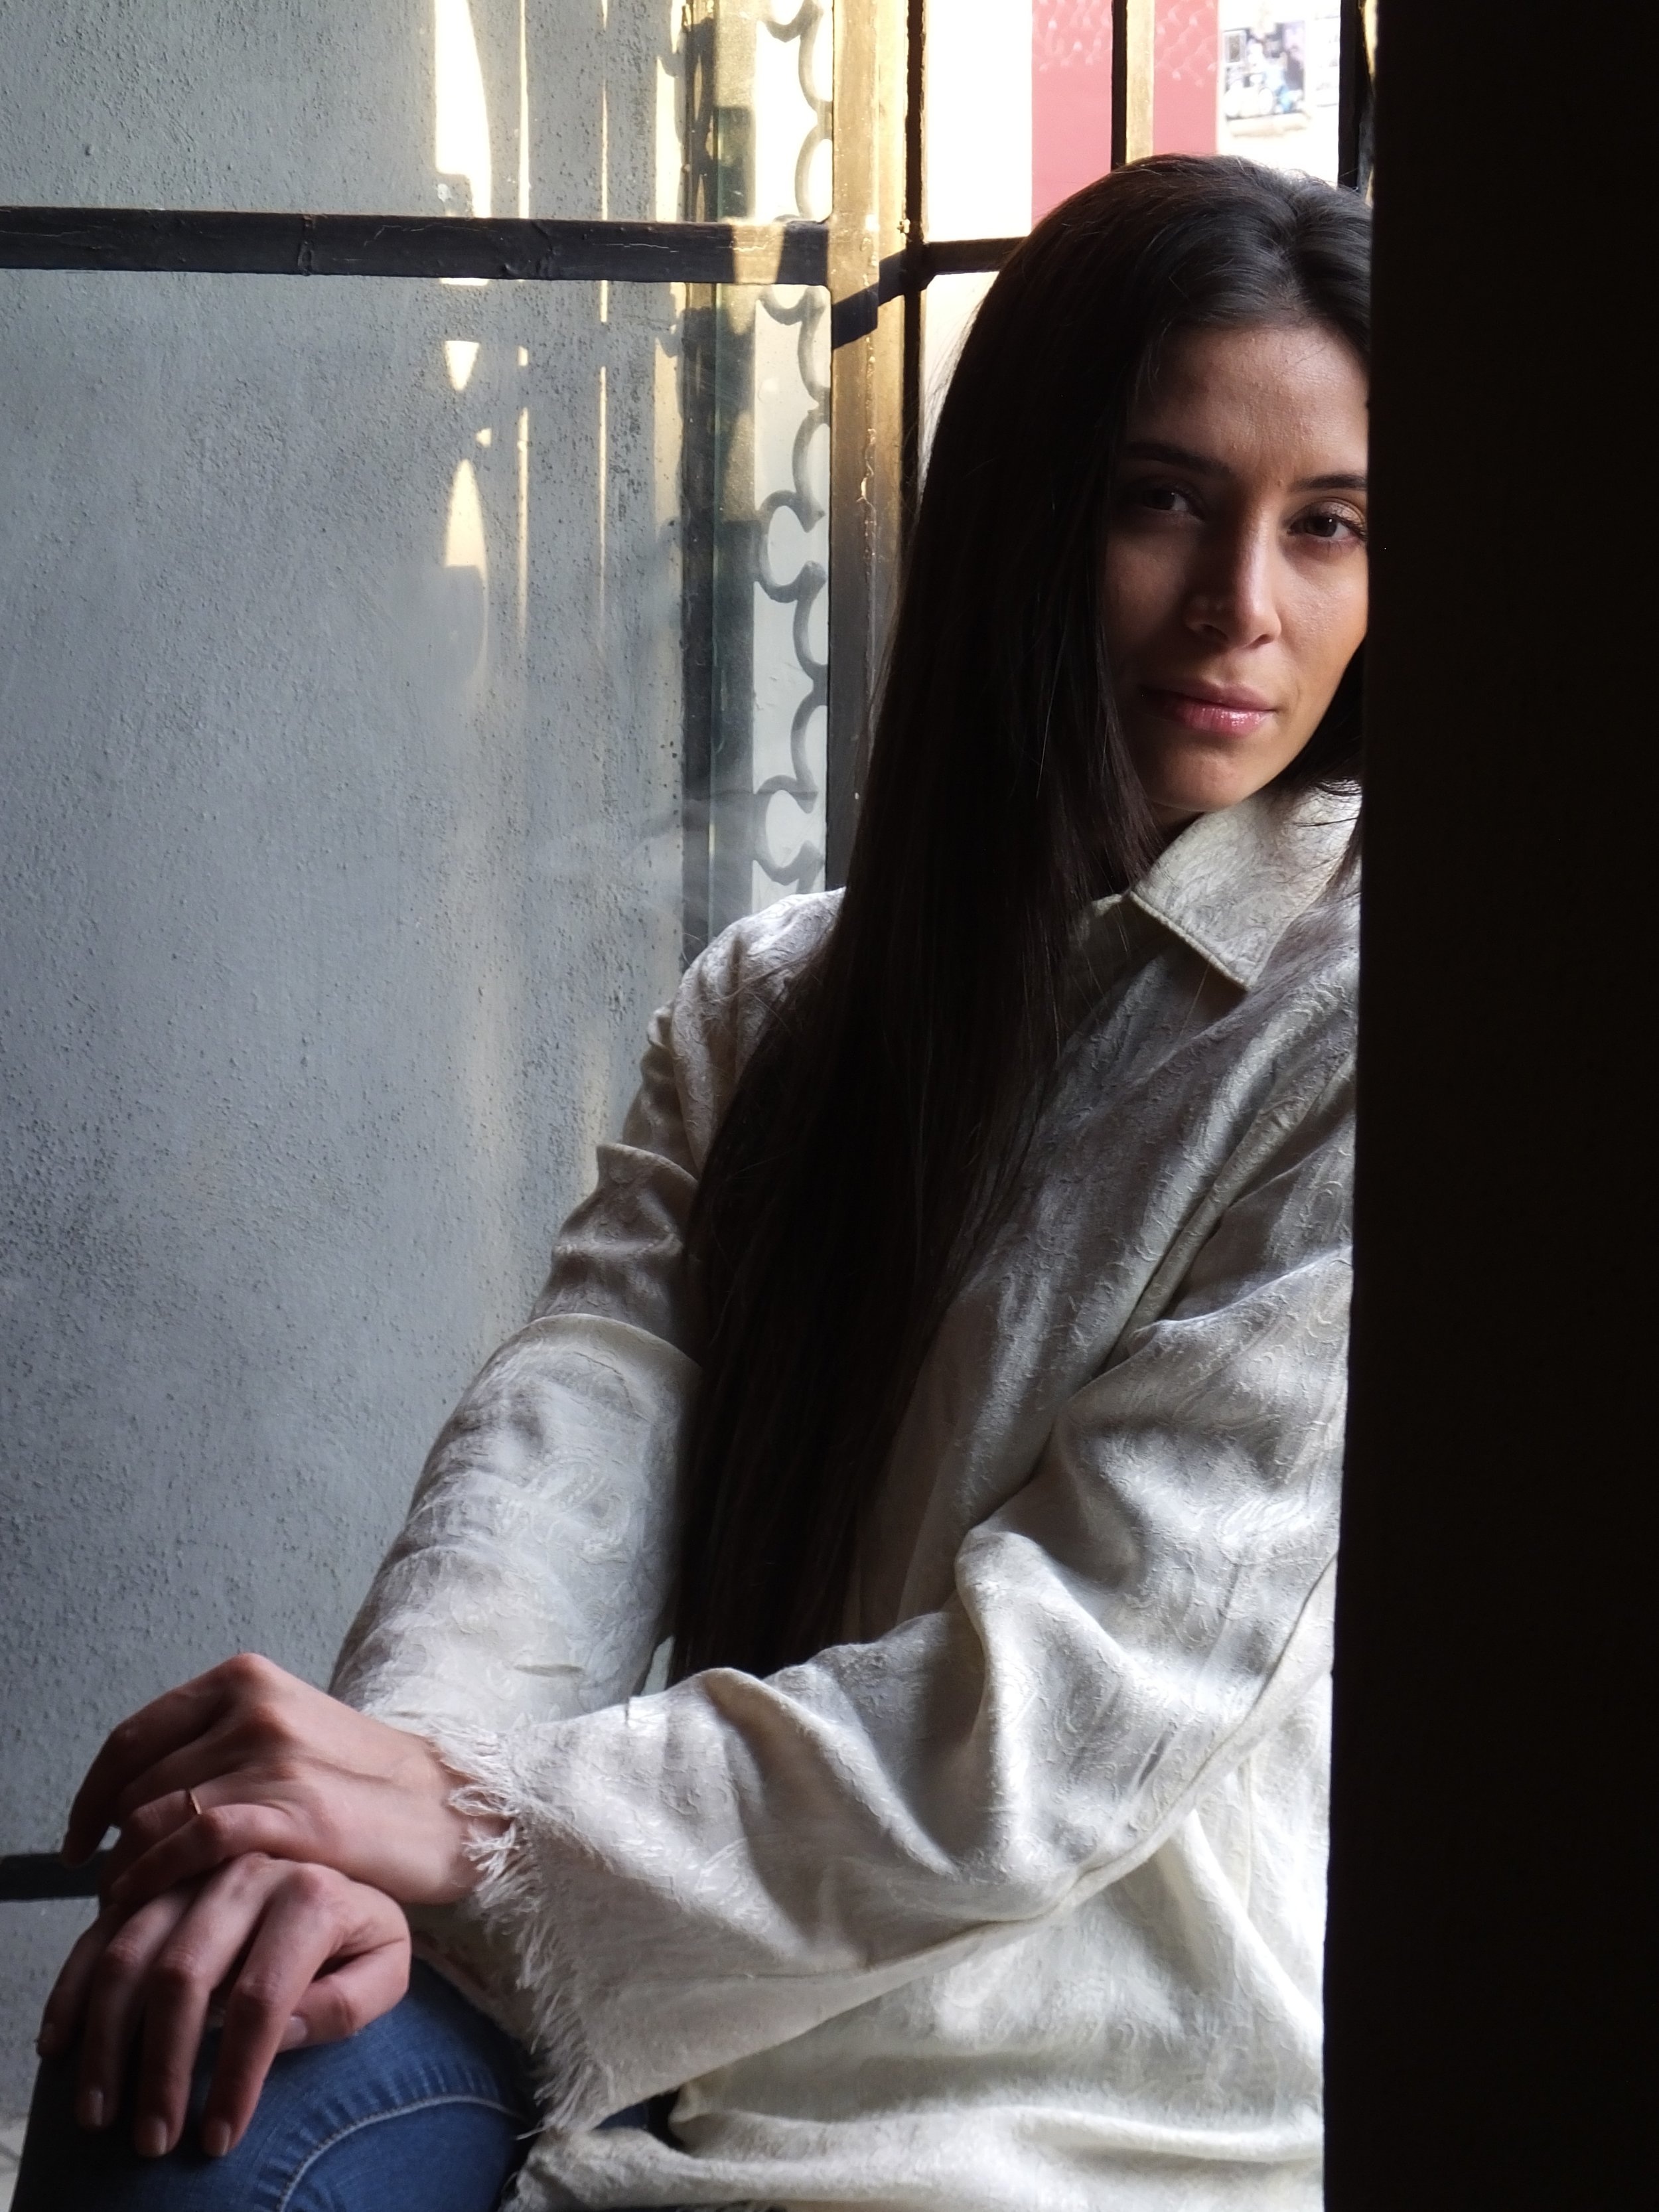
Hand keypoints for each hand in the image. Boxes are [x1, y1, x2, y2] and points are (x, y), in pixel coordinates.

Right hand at [36, 1857, 409, 2158]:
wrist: (342, 1870)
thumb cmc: (358, 1934)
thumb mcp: (385, 1966)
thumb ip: (345, 2004)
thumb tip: (276, 2036)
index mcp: (311, 1895)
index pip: (262, 1998)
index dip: (237, 2075)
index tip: (220, 2137)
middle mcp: (248, 1872)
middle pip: (184, 1976)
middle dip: (161, 2070)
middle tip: (153, 2139)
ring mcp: (195, 1871)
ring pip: (131, 1952)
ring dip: (106, 2039)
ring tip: (99, 2111)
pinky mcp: (156, 1881)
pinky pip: (102, 1931)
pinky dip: (73, 1988)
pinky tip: (62, 2045)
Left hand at [66, 1654, 499, 1915]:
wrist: (447, 1805)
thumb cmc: (361, 1784)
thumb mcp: (285, 1737)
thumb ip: (217, 1749)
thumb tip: (135, 1797)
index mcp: (247, 1680)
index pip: (133, 1739)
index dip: (92, 1796)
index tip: (79, 1840)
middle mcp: (254, 1707)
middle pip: (138, 1786)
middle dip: (112, 1846)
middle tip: (116, 1893)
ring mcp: (274, 1757)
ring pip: (155, 1818)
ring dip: (129, 1873)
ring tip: (132, 1912)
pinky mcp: (294, 1811)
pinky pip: (193, 1842)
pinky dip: (159, 1877)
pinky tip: (157, 1907)